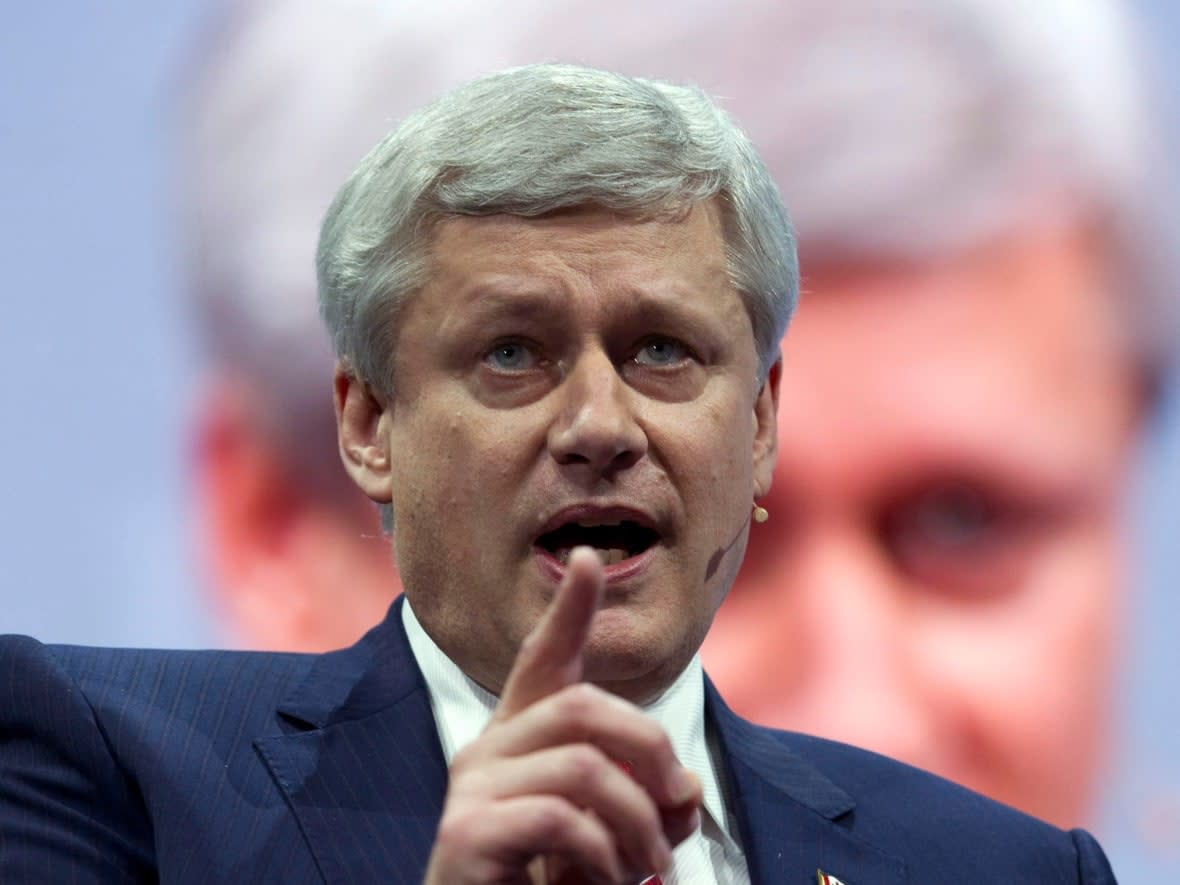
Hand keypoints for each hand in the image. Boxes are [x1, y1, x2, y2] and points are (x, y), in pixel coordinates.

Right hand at [422, 547, 701, 883]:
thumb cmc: (548, 881)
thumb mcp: (616, 837)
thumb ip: (654, 805)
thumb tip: (687, 787)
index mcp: (521, 739)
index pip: (543, 659)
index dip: (569, 611)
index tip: (587, 557)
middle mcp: (489, 748)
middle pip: (582, 705)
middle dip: (648, 747)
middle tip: (675, 809)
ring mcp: (472, 787)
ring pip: (581, 764)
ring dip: (636, 821)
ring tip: (646, 866)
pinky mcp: (465, 832)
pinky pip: (559, 819)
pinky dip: (604, 854)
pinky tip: (608, 881)